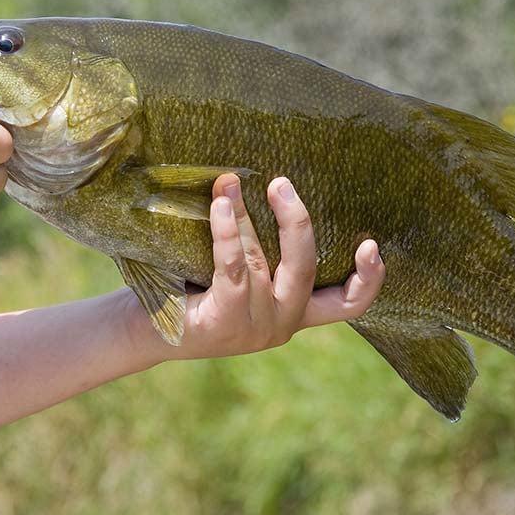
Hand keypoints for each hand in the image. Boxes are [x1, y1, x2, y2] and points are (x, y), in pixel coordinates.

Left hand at [126, 174, 385, 360]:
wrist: (142, 333)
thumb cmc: (193, 293)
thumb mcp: (239, 276)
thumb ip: (261, 250)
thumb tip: (261, 181)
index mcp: (295, 313)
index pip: (347, 305)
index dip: (369, 279)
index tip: (372, 244)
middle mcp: (282, 325)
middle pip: (307, 269)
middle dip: (296, 222)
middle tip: (281, 183)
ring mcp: (255, 328)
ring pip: (262, 261)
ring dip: (245, 215)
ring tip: (229, 183)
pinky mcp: (224, 323)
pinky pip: (234, 268)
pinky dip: (228, 232)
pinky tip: (220, 206)